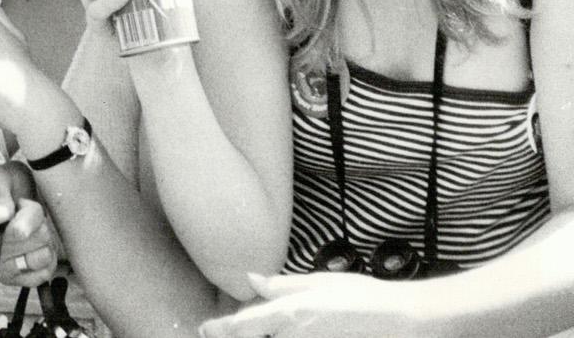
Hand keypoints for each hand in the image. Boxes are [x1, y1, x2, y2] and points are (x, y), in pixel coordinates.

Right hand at [0, 163, 59, 288]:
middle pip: (27, 244)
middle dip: (36, 225)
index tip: (24, 204)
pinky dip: (48, 259)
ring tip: (36, 231)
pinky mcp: (16, 281)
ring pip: (37, 260)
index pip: (9, 233)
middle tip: (29, 215)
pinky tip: (40, 246)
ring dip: (44, 242)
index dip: (26, 219)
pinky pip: (42, 275)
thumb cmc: (3, 187)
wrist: (12, 195)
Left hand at [199, 271, 442, 337]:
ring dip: (262, 337)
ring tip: (247, 332)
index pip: (245, 325)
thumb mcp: (320, 283)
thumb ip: (282, 286)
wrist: (406, 320)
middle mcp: (297, 335)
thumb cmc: (364, 296)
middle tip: (219, 332)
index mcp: (292, 312)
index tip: (205, 330)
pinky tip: (283, 335)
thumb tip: (250, 280)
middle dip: (238, 336)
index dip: (222, 329)